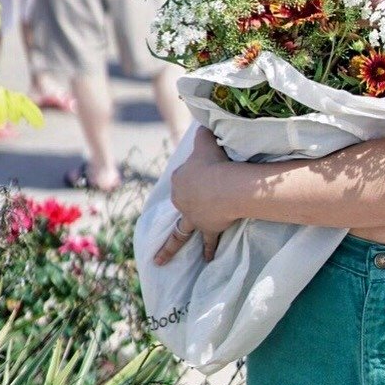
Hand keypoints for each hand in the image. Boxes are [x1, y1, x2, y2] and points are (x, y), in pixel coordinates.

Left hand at [156, 128, 233, 264]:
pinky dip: (208, 250)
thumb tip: (203, 124)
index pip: (182, 176)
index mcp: (179, 179)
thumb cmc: (214, 160)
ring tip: (160, 261)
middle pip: (183, 199)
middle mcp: (181, 200)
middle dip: (188, 199)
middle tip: (197, 198)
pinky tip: (207, 260)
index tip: (204, 169)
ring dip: (170, 247)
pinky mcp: (207, 227)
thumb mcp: (205, 139)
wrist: (224, 185)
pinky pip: (207, 241)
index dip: (194, 173)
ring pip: (179, 232)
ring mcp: (193, 216)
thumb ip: (203, 132)